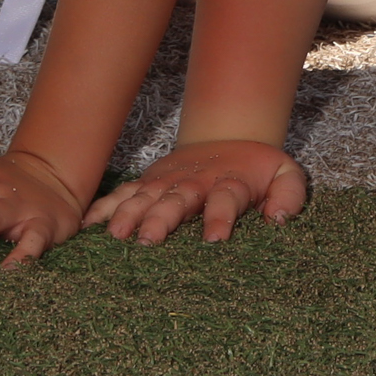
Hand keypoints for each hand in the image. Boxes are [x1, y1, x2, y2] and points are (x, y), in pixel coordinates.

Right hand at [86, 140, 308, 245]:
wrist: (232, 135)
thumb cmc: (258, 170)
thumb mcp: (286, 176)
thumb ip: (289, 195)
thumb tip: (278, 219)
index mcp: (230, 182)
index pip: (227, 199)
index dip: (221, 218)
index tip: (215, 240)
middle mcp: (196, 181)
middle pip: (179, 199)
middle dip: (163, 218)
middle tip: (148, 240)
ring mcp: (168, 181)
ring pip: (146, 196)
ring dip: (130, 214)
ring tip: (117, 236)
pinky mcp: (149, 183)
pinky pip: (122, 194)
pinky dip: (103, 208)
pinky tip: (85, 225)